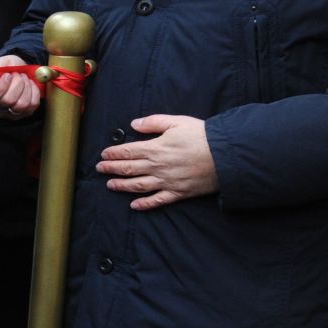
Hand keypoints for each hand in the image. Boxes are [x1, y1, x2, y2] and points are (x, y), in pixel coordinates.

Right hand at [0, 55, 41, 117]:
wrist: (17, 72)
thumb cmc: (5, 68)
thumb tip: (0, 74)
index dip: (0, 86)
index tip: (7, 75)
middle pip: (8, 100)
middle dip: (16, 83)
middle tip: (17, 74)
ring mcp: (10, 112)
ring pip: (22, 104)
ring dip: (26, 87)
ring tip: (24, 78)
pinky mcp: (24, 112)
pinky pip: (33, 104)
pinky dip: (34, 91)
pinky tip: (29, 85)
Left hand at [98, 114, 216, 209]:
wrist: (227, 155)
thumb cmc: (203, 136)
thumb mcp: (177, 122)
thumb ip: (153, 122)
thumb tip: (134, 124)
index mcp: (155, 148)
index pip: (127, 152)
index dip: (113, 154)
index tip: (103, 155)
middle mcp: (157, 167)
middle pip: (128, 169)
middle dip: (111, 169)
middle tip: (100, 169)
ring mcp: (167, 181)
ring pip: (138, 186)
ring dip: (121, 186)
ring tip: (110, 185)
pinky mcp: (178, 193)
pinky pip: (158, 200)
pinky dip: (145, 204)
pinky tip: (134, 206)